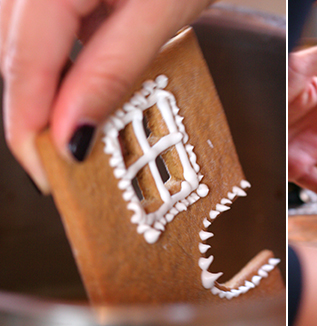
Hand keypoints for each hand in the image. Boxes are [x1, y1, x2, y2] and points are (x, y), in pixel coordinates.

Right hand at [1, 0, 212, 192]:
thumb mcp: (161, 12)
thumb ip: (111, 70)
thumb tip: (73, 135)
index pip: (23, 72)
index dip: (31, 133)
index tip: (53, 180)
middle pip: (16, 63)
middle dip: (38, 121)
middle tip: (67, 169)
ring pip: (26, 49)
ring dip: (50, 97)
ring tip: (79, 136)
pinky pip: (47, 30)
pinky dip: (64, 67)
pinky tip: (87, 88)